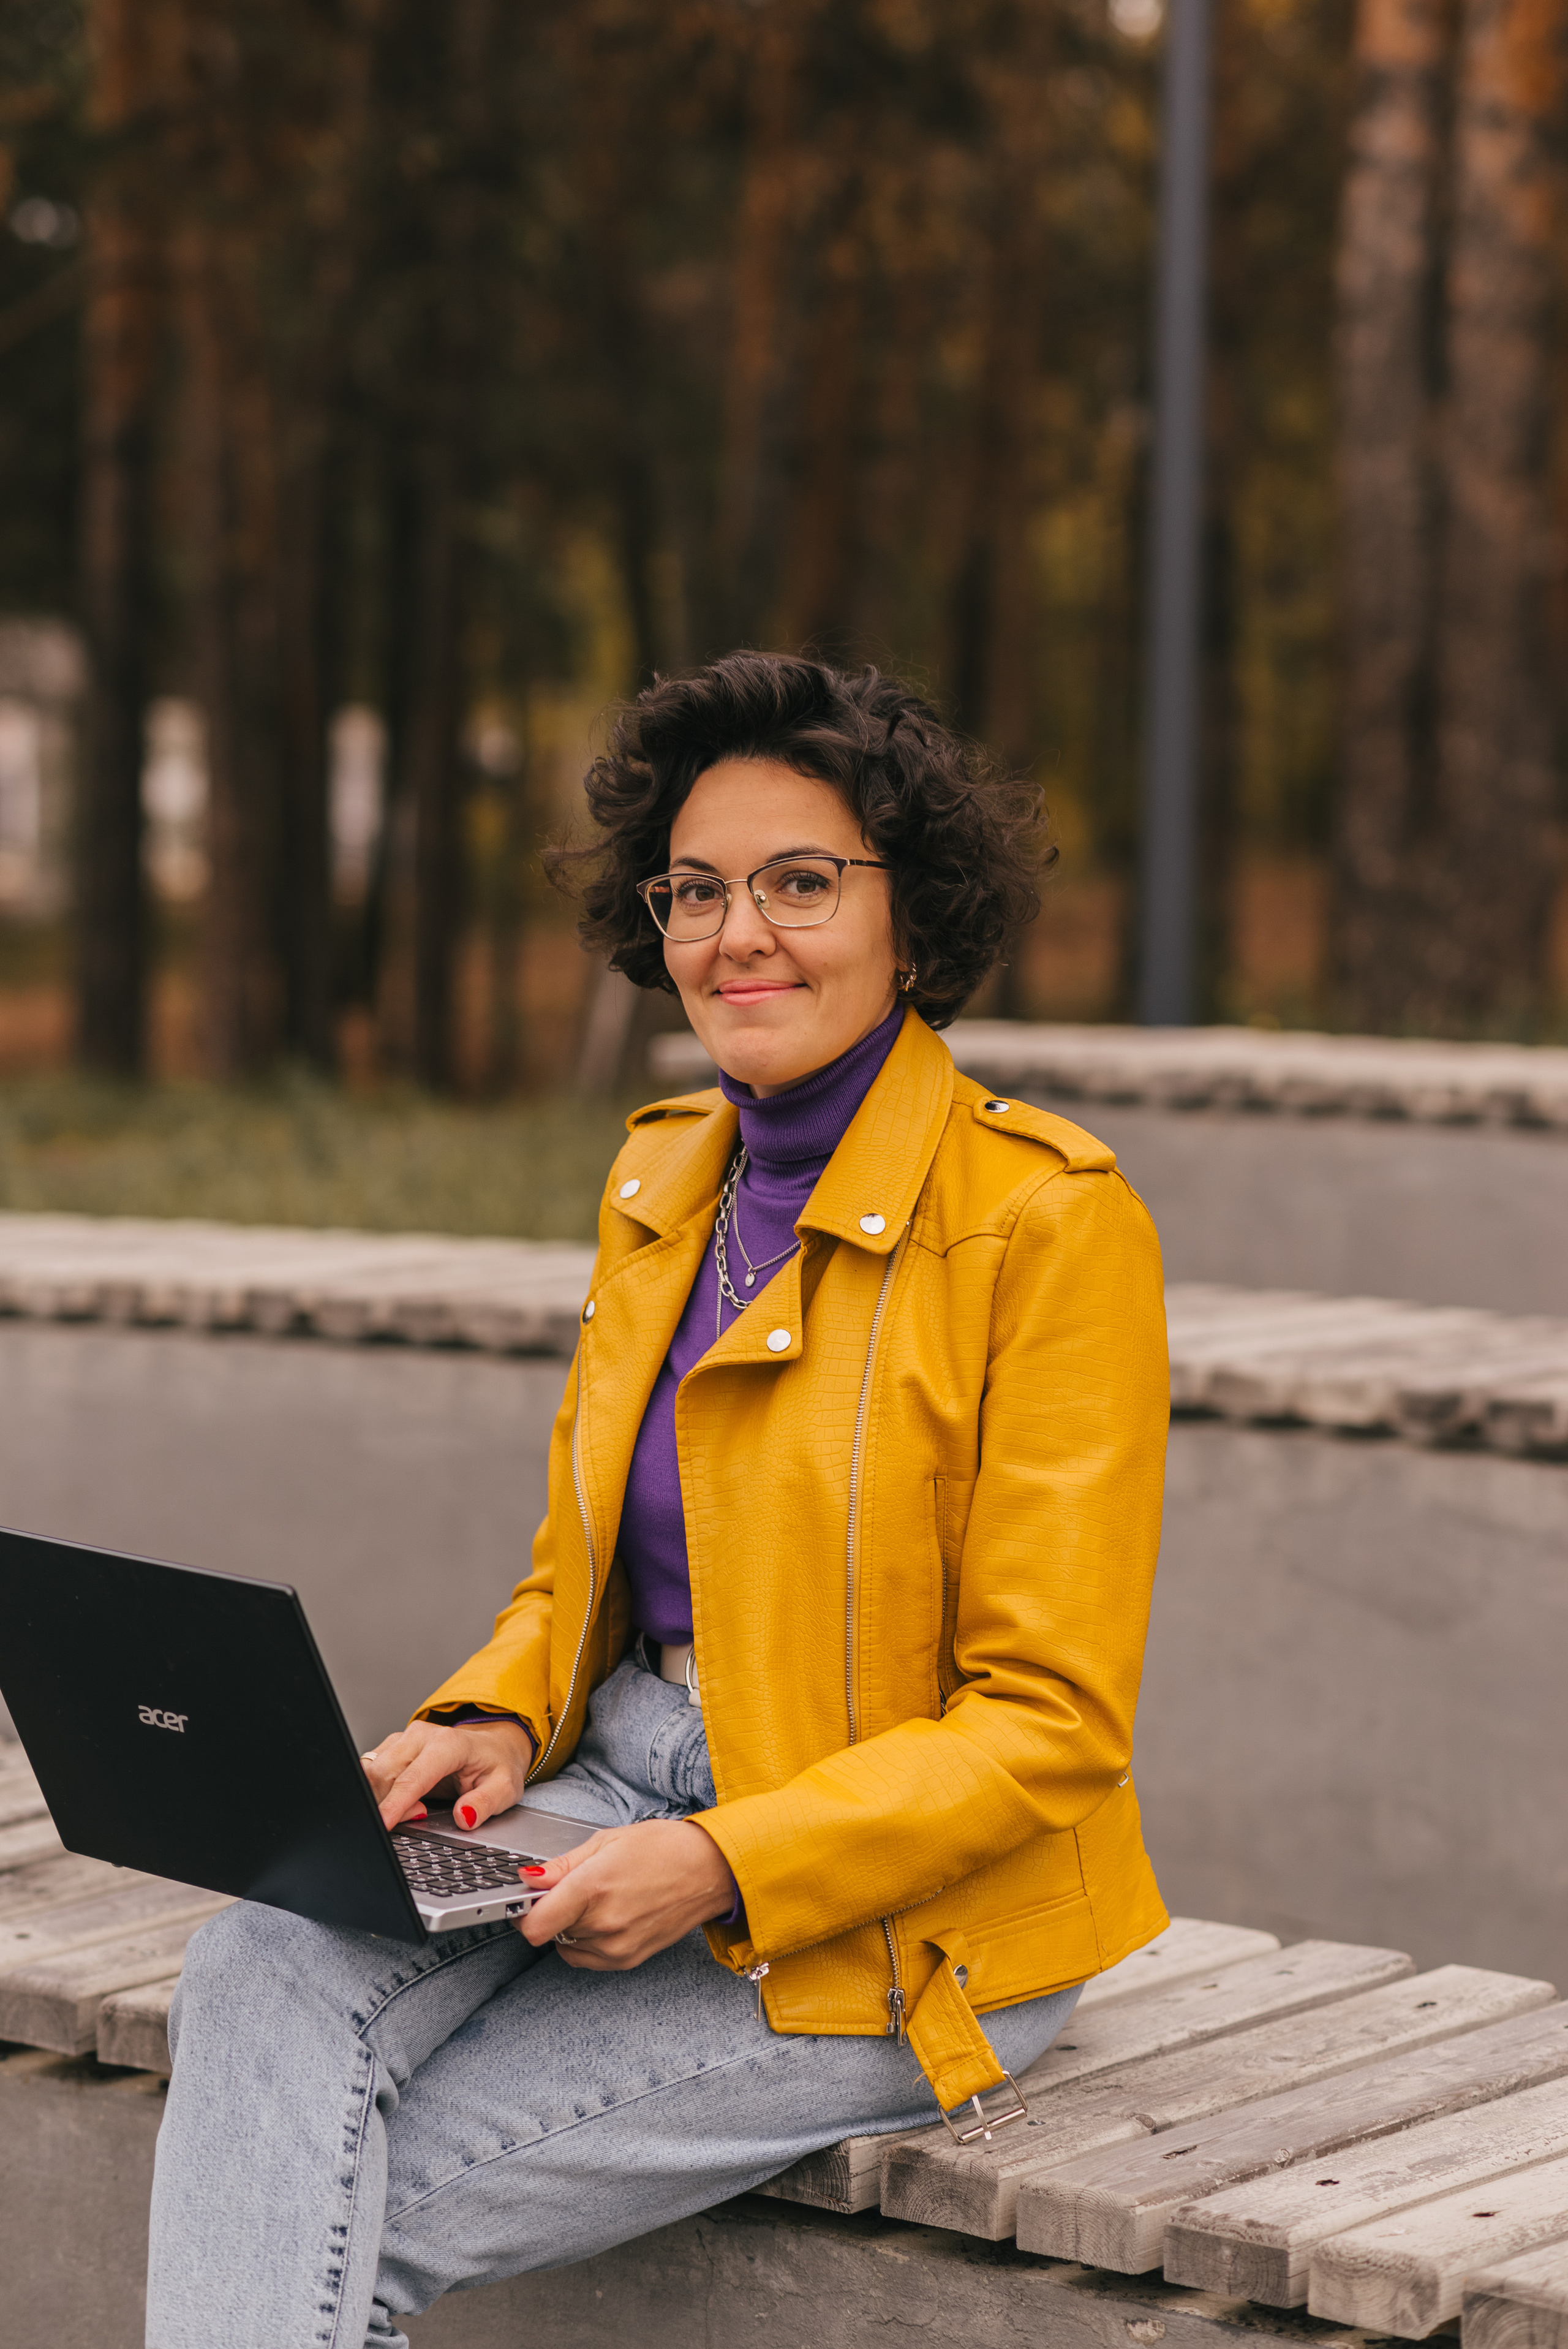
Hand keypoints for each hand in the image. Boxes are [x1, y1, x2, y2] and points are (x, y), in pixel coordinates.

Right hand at [360, 1718, 533, 1833]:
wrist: (493, 1747)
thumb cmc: (496, 1766)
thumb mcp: (504, 1788)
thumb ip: (485, 1803)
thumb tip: (465, 1817)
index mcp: (448, 1743)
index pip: (413, 1777)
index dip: (395, 1804)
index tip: (383, 1825)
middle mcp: (421, 1735)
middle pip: (384, 1774)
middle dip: (388, 1804)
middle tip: (420, 1816)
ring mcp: (404, 1738)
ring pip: (372, 1771)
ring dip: (382, 1798)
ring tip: (417, 1807)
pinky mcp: (394, 1745)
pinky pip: (372, 1771)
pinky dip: (379, 1791)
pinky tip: (403, 1799)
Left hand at [519, 1818, 735, 1969]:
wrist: (710, 1871)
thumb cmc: (663, 1848)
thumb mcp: (607, 1841)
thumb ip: (562, 1865)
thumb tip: (528, 1878)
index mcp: (593, 1888)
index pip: (534, 1925)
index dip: (521, 1913)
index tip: (526, 1899)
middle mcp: (603, 1924)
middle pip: (548, 1932)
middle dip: (550, 1911)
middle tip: (569, 1888)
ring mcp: (616, 1948)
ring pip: (565, 1946)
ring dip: (568, 1927)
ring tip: (596, 1899)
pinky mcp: (627, 1961)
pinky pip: (586, 1958)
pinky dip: (585, 1941)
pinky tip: (605, 1916)